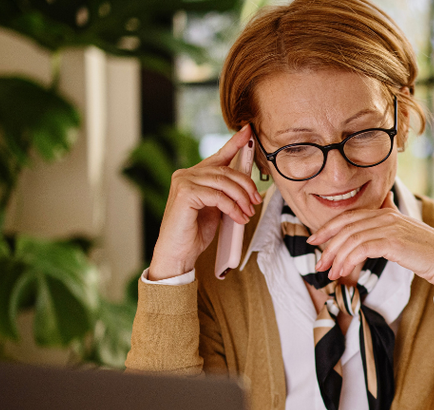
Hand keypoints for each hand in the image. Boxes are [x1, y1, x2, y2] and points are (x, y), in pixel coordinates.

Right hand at [147, 127, 261, 280]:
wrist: (178, 254)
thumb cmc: (194, 233)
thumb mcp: (216, 209)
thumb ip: (225, 194)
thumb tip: (247, 187)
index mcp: (194, 175)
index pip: (218, 156)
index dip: (235, 143)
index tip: (248, 132)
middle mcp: (186, 174)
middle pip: (226, 171)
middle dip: (246, 185)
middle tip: (256, 201)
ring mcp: (183, 182)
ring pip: (224, 182)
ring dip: (241, 198)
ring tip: (247, 213)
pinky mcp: (185, 193)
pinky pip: (218, 195)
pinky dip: (232, 207)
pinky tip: (239, 218)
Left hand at [309, 192, 433, 299]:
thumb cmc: (427, 252)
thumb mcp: (404, 235)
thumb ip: (388, 226)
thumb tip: (378, 219)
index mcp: (386, 212)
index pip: (349, 216)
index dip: (329, 228)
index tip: (315, 241)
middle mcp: (386, 215)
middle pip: (346, 226)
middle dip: (328, 245)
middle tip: (318, 264)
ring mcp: (390, 227)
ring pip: (351, 238)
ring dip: (336, 257)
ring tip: (330, 273)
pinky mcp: (393, 241)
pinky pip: (362, 249)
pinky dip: (348, 260)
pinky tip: (343, 272)